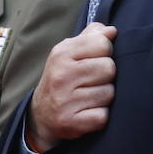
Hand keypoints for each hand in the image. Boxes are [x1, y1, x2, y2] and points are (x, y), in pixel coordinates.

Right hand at [26, 23, 117, 152]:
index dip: (105, 52)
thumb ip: (91, 37)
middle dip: (106, 76)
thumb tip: (112, 31)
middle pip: (109, 68)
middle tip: (93, 81)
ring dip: (104, 96)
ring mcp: (65, 100)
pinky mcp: (71, 122)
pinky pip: (103, 116)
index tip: (95, 59)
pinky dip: (100, 115)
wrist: (41, 114)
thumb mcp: (70, 52)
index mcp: (62, 53)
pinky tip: (89, 111)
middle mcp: (61, 75)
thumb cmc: (62, 77)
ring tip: (90, 96)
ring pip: (109, 93)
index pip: (103, 43)